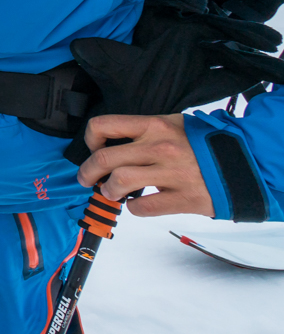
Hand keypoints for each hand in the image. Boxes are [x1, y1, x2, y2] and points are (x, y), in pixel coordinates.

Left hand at [76, 114, 212, 216]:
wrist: (246, 164)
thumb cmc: (207, 146)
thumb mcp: (176, 125)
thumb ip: (146, 132)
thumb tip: (113, 145)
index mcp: (156, 126)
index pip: (105, 125)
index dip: (90, 139)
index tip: (92, 148)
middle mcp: (161, 147)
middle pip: (104, 158)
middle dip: (88, 171)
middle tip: (87, 178)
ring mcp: (172, 173)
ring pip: (119, 181)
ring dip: (108, 191)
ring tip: (111, 193)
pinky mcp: (183, 198)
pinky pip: (143, 207)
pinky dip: (133, 209)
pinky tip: (137, 204)